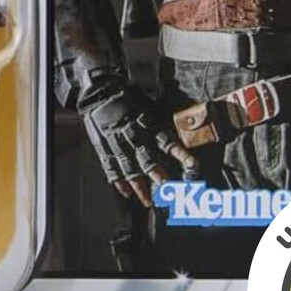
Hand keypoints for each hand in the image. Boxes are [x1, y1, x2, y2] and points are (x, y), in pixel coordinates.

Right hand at [83, 85, 198, 206]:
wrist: (98, 89)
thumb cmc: (123, 95)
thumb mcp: (143, 103)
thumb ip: (155, 121)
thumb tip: (177, 133)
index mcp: (143, 122)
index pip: (165, 140)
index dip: (179, 153)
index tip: (192, 164)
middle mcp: (131, 134)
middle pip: (146, 157)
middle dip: (157, 174)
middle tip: (168, 189)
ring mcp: (115, 141)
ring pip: (128, 166)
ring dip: (139, 185)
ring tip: (148, 200)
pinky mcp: (103, 145)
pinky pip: (110, 165)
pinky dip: (117, 180)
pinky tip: (125, 193)